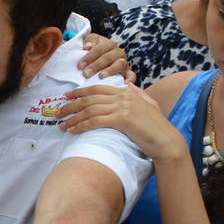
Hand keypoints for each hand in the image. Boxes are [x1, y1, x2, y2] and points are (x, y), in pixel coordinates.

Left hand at [57, 84, 184, 160]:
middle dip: (70, 106)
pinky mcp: (122, 119)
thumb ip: (138, 93)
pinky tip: (73, 131)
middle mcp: (123, 96)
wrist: (166, 140)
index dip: (79, 92)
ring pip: (89, 110)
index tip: (65, 97)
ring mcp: (123, 107)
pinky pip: (95, 121)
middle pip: (89, 99)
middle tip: (57, 113)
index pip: (96, 88)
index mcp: (127, 92)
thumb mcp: (149, 104)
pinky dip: (82, 126)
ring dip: (72, 118)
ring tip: (62, 125)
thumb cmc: (157, 126)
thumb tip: (127, 84)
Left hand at [78, 34, 134, 82]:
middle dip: (96, 65)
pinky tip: (123, 85)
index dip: (89, 57)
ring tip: (100, 76)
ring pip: (119, 64)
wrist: (101, 59)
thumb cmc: (93, 53)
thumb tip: (87, 46)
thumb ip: (89, 42)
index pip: (99, 49)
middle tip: (85, 73)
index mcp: (109, 44)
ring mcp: (124, 63)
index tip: (80, 66)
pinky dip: (129, 80)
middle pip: (108, 57)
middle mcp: (118, 53)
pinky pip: (132, 76)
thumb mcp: (90, 43)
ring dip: (110, 70)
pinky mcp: (128, 73)